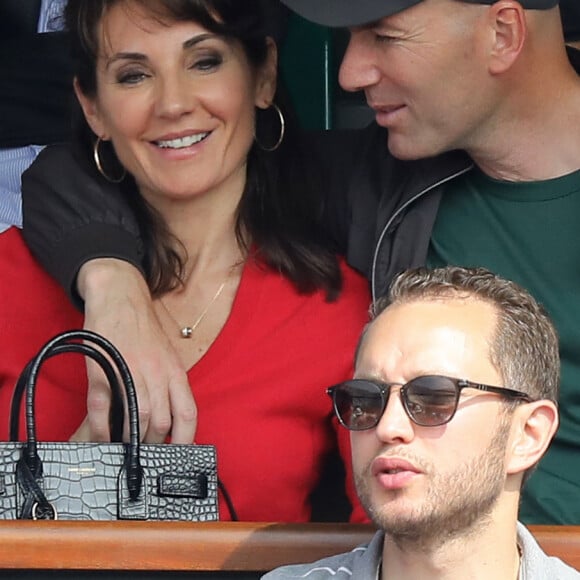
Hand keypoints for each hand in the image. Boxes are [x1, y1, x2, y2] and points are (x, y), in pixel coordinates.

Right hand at [77, 259, 196, 442]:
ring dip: (128, 440)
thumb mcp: (167, 357)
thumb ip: (170, 386)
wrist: (121, 296)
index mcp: (175, 371)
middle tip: (144, 454)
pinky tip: (101, 436)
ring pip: (135, 418)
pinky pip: (103, 408)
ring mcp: (129, 371)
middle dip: (152, 444)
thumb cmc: (144, 331)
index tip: (179, 456)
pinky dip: (102, 428)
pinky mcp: (102, 369)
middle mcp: (156, 373)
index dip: (186, 440)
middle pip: (160, 422)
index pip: (187, 413)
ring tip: (123, 449)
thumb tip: (170, 422)